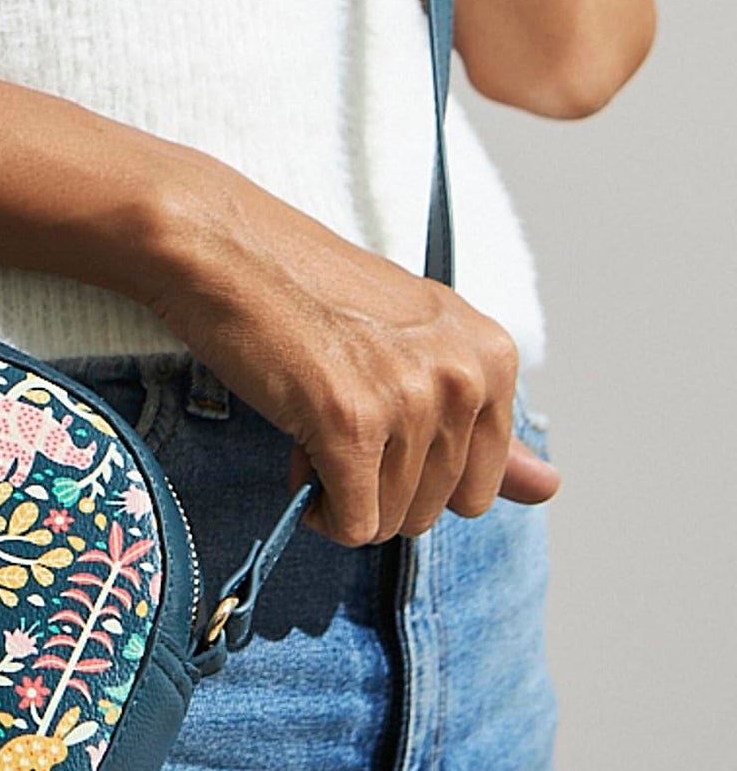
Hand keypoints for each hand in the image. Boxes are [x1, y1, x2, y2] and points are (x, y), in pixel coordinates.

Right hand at [141, 153, 560, 544]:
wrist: (220, 248)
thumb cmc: (306, 289)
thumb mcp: (413, 344)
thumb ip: (484, 424)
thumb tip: (549, 488)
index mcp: (491, 354)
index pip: (479, 481)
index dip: (412, 465)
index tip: (368, 414)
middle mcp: (463, 375)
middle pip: (437, 508)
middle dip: (377, 485)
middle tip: (330, 419)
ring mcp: (410, 399)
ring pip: (392, 521)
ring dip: (342, 495)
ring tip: (308, 427)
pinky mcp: (352, 424)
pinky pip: (353, 523)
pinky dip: (320, 512)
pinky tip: (296, 459)